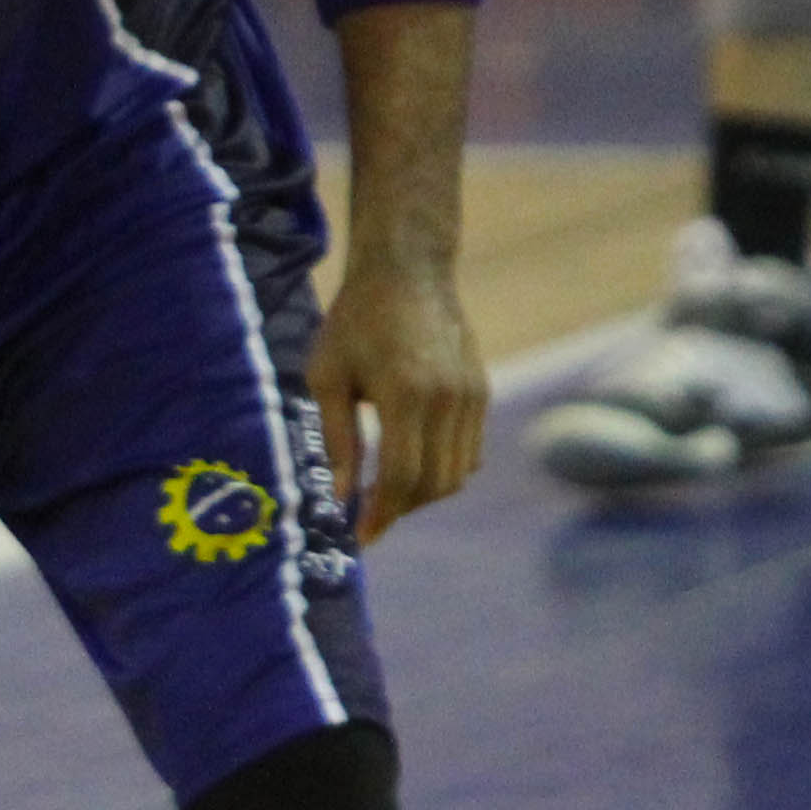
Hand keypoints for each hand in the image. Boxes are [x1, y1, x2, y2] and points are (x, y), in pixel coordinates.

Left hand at [306, 259, 485, 543]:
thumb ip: (336, 439)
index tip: (359, 536)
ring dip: (422, 493)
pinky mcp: (483, 393)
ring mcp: (472, 398)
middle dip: (399, 509)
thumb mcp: (327, 375)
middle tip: (366, 515)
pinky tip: (411, 462)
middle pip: (433, 484)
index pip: (400, 477)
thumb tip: (337, 497)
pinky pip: (469, 453)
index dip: (380, 514)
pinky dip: (443, 470)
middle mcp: (448, 401)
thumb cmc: (354, 322)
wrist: (408, 273)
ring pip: (457, 475)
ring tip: (385, 491)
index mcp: (406, 395)